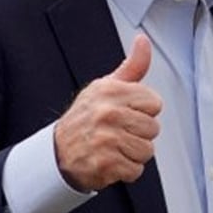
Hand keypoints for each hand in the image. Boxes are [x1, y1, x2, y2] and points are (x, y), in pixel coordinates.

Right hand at [54, 35, 160, 191]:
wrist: (56, 152)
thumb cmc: (86, 117)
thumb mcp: (107, 86)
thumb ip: (132, 66)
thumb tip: (142, 41)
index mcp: (112, 91)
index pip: (155, 103)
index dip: (143, 111)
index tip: (127, 112)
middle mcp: (108, 113)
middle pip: (153, 128)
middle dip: (139, 133)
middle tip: (118, 132)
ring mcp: (106, 139)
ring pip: (147, 150)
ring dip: (133, 153)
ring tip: (115, 147)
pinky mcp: (105, 164)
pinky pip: (135, 170)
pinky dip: (126, 170)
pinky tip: (110, 161)